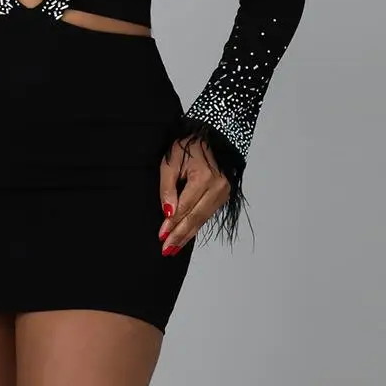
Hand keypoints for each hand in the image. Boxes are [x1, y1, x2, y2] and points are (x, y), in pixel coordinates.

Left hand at [157, 135, 230, 253]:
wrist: (211, 136)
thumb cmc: (188, 145)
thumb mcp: (171, 161)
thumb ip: (168, 187)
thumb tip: (168, 213)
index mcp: (204, 178)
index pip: (185, 207)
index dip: (172, 223)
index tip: (161, 236)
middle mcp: (217, 188)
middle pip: (196, 217)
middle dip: (180, 235)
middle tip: (167, 250)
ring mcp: (223, 192)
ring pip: (203, 219)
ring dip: (188, 234)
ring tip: (174, 248)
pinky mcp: (224, 195)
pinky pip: (207, 214)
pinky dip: (196, 225)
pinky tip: (186, 234)